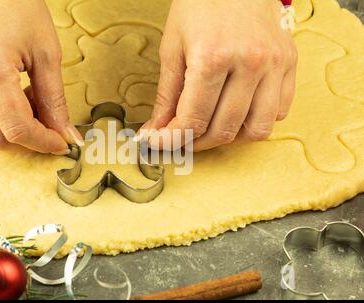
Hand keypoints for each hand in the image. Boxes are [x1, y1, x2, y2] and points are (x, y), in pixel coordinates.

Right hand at [0, 0, 82, 154]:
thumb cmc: (18, 9)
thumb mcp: (47, 54)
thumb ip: (55, 100)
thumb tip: (66, 134)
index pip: (16, 128)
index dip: (43, 142)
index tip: (62, 143)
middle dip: (28, 141)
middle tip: (51, 128)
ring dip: (14, 129)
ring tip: (33, 102)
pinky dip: (0, 117)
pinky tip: (16, 97)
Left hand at [143, 0, 297, 150]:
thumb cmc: (199, 6)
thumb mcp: (172, 48)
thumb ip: (166, 96)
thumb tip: (157, 131)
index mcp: (213, 58)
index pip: (193, 119)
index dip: (172, 139)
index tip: (160, 143)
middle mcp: (249, 63)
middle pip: (223, 130)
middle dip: (196, 143)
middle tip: (181, 139)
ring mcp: (274, 64)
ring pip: (256, 129)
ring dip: (229, 138)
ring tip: (210, 129)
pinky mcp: (289, 63)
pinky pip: (279, 111)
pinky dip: (257, 121)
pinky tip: (238, 113)